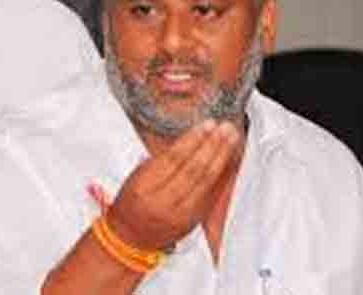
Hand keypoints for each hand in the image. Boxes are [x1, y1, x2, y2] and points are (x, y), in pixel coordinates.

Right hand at [106, 119, 243, 250]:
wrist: (131, 237)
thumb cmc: (132, 204)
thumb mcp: (136, 177)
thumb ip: (161, 160)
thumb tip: (191, 139)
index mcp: (144, 188)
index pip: (173, 159)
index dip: (193, 140)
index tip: (207, 125)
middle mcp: (163, 202)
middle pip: (193, 169)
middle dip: (212, 145)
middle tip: (224, 128)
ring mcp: (180, 214)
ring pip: (205, 181)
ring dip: (220, 157)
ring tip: (230, 139)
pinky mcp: (192, 221)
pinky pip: (210, 194)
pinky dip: (220, 174)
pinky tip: (227, 160)